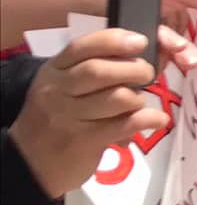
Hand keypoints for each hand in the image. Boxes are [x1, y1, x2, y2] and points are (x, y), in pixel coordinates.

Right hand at [12, 26, 196, 195]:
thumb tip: (144, 52)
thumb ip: (95, 70)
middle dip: (134, 69)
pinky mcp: (84, 141)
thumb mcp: (64, 88)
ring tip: (138, 103)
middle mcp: (57, 90)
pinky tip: (157, 119)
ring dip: (138, 98)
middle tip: (147, 74)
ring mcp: (69, 116)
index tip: (140, 41)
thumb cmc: (57, 119)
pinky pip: (125, 124)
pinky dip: (148, 119)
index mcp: (54, 71)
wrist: (31, 163)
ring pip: (117, 98)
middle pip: (100, 71)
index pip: (82, 47)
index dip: (114, 40)